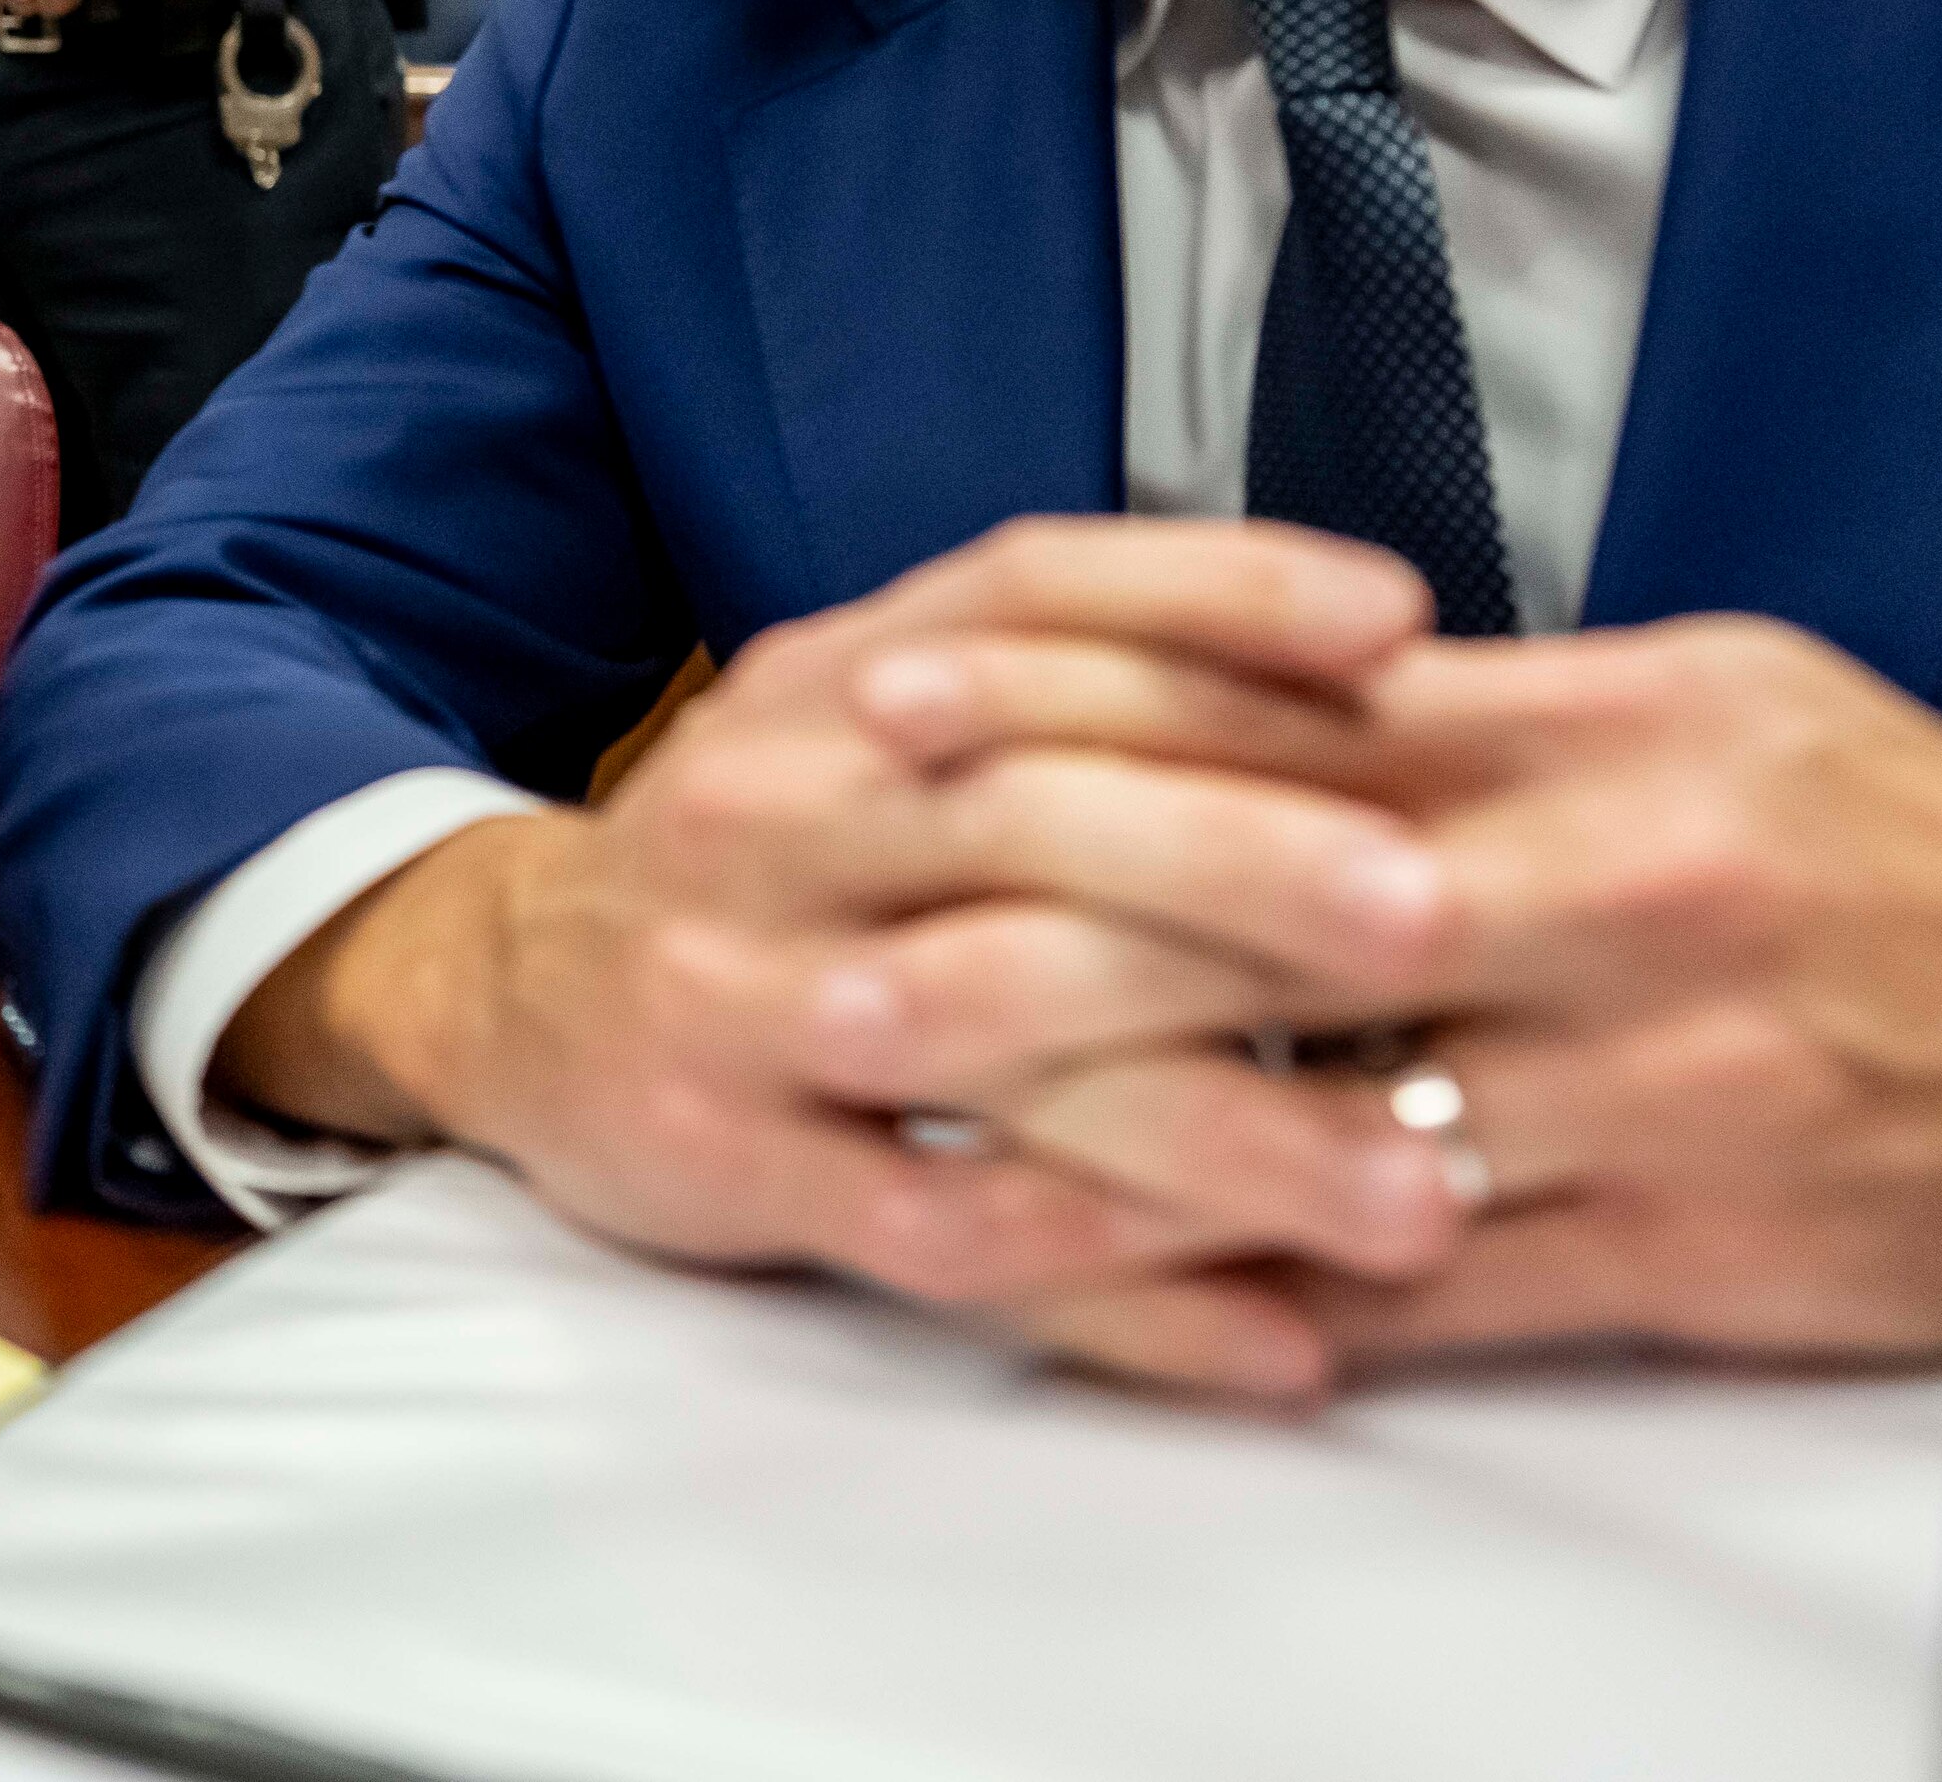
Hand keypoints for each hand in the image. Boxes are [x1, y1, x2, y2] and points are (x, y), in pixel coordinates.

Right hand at [220, 521, 1473, 1392]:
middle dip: (1238, 861)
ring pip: (993, 1049)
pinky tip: (1274, 1341)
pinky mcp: (726, 1158)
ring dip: (1218, 1128)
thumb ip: (1077, 671)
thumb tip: (1378, 656)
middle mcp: (780, 807)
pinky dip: (1116, 1299)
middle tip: (1436, 918)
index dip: (1213, 599)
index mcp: (838, 677)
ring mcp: (742, 989)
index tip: (1401, 629)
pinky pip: (935, 1236)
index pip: (1029, 600)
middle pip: (1019, 813)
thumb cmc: (774, 848)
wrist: (504, 982)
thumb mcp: (876, 705)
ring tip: (1415, 1197)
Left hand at [875, 613, 1941, 1369]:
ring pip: (1312, 1125)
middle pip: (1256, 917)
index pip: (1278, 714)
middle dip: (1024, 943)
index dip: (1060, 712)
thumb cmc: (1900, 847)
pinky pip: (1420, 1293)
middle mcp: (1616, 909)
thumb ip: (1476, 700)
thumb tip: (1266, 668)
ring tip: (922, 1143)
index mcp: (1609, 745)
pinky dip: (1252, 1291)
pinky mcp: (1674, 1257)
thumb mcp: (1712, 699)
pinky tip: (1116, 1287)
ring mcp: (1642, 1095)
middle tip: (839, 961)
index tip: (898, 714)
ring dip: (1101, 1147)